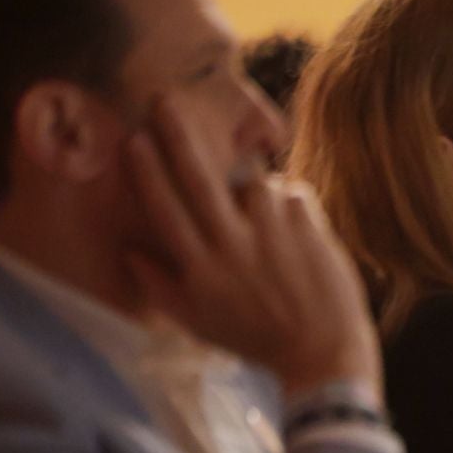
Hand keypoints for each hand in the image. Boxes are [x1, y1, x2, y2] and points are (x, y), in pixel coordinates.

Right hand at [123, 94, 379, 398]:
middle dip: (178, 137)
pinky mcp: (307, 225)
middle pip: (198, 180)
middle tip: (164, 101)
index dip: (147, 173)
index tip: (133, 139)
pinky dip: (294, 210)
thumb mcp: (199, 323)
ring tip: (271, 232)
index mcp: (201, 268)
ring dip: (259, 195)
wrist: (323, 351)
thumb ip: (161, 287)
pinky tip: (300, 242)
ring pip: (255, 184)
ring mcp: (271, 234)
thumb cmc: (256, 338)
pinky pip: (294, 195)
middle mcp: (231, 245)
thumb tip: (129, 251)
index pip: (165, 211)